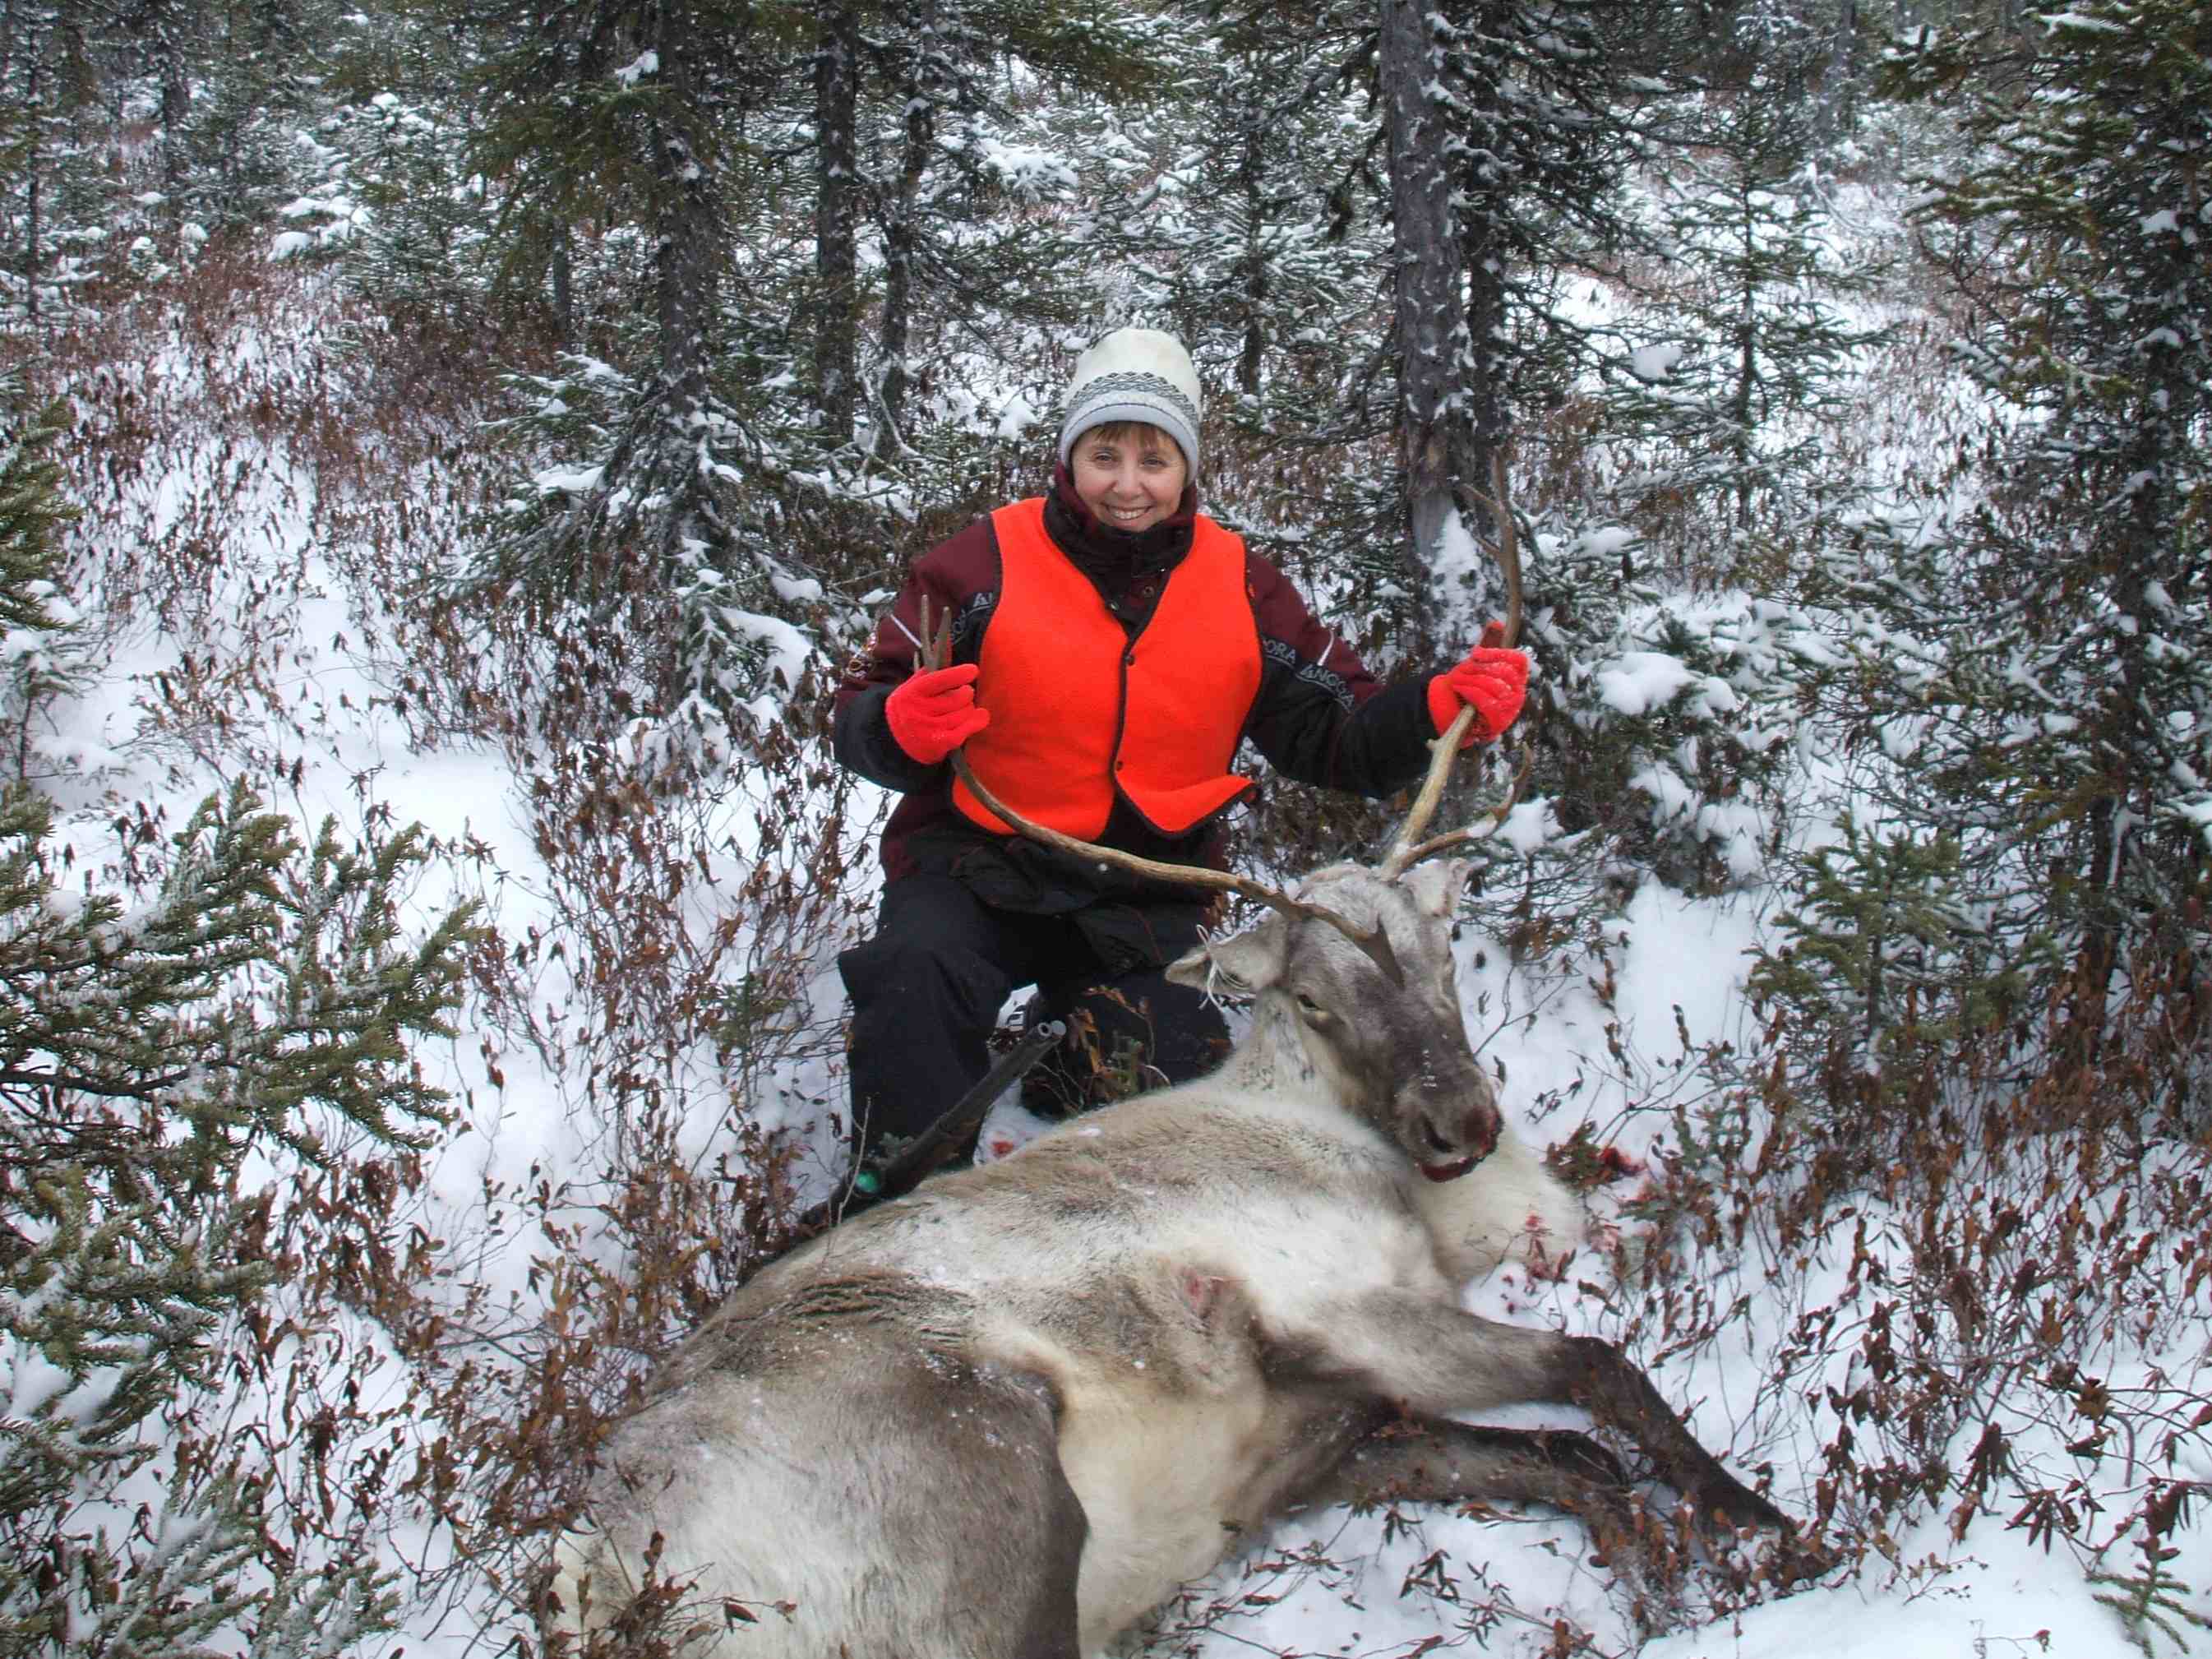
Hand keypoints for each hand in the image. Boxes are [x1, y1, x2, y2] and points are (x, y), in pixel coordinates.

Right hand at [885, 662, 989, 763]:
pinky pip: (966, 730)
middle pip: (958, 698)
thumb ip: (930, 670)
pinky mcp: (939, 744)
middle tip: (965, 694)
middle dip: (966, 694)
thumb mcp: (912, 686)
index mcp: (912, 692)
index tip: (972, 670)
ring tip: (963, 708)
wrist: (894, 741)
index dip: (958, 674)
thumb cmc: (910, 708)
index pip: (939, 680)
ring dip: (969, 709)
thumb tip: (944, 645)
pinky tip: (980, 717)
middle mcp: (919, 711)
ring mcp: (929, 729)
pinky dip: (977, 722)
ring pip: (964, 713)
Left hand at [1426, 620, 1527, 746]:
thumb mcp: (1478, 665)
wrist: (1456, 716)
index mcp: (1517, 679)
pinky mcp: (1498, 722)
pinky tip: (1460, 688)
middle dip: (1479, 667)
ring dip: (1471, 679)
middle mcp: (1518, 694)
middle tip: (1462, 667)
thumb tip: (1497, 623)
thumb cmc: (1471, 688)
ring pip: (1494, 686)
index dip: (1498, 653)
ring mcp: (1510, 709)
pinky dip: (1471, 692)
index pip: (1519, 661)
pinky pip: (1486, 702)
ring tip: (1457, 678)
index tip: (1476, 653)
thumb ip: (1488, 645)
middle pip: (1505, 672)